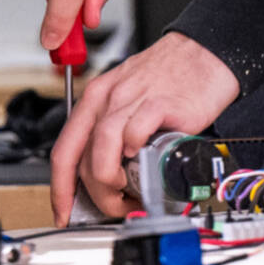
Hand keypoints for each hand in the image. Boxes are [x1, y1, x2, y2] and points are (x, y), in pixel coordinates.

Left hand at [50, 32, 239, 222]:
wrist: (204, 53)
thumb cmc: (169, 77)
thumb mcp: (128, 100)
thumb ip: (114, 134)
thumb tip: (105, 178)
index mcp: (95, 99)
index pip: (64, 150)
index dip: (59, 188)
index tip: (63, 211)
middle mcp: (108, 98)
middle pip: (82, 158)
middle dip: (95, 194)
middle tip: (114, 205)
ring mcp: (132, 100)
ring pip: (102, 149)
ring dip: (111, 181)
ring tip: (128, 191)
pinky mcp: (159, 103)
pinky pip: (134, 133)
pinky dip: (135, 151)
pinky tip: (145, 158)